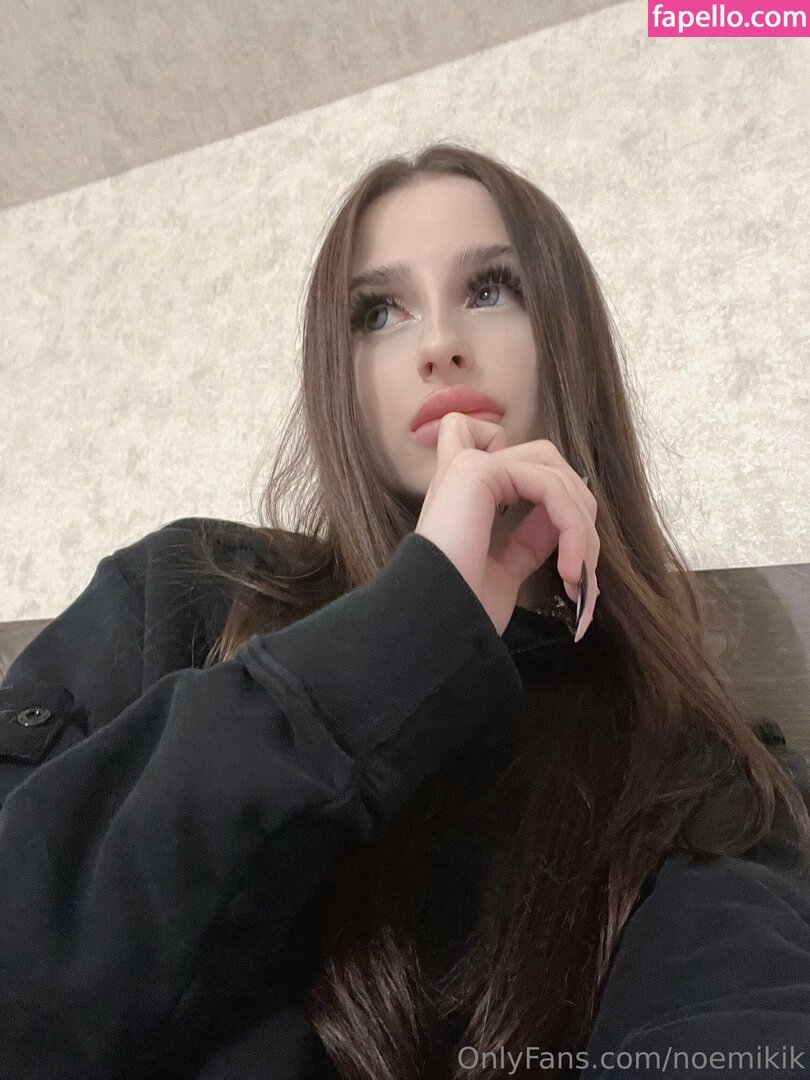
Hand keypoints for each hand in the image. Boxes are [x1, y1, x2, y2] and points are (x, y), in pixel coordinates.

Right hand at [414, 412, 599, 637]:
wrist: (438, 625)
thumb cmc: (464, 608)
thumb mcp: (505, 568)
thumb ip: (528, 538)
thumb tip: (560, 524)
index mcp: (464, 495)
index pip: (487, 440)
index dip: (525, 462)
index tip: (551, 518)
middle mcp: (463, 473)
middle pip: (545, 461)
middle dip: (577, 510)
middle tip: (582, 570)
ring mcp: (468, 467)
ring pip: (555, 475)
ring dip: (581, 530)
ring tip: (579, 580)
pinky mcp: (478, 470)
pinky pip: (550, 487)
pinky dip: (572, 529)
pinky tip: (569, 571)